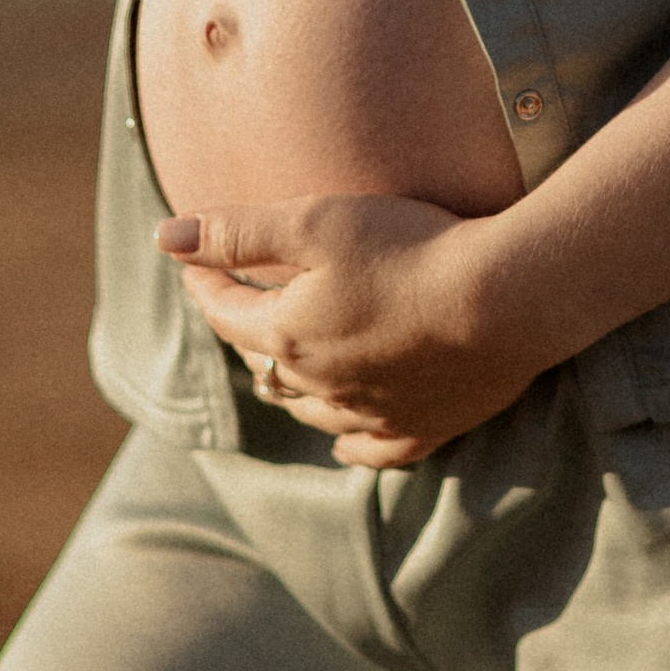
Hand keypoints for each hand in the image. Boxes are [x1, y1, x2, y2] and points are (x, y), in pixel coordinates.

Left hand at [157, 192, 547, 465]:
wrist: (505, 298)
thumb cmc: (410, 248)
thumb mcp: (316, 221)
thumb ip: (238, 231)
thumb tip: (165, 236)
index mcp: (287, 336)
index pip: (225, 312)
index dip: (205, 281)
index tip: (194, 260)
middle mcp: (320, 388)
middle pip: (262, 364)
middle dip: (245, 331)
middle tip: (241, 303)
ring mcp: (371, 416)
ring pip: (308, 412)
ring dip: (288, 386)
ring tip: (287, 360)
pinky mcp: (422, 430)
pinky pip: (369, 449)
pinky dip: (349, 438)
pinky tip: (346, 433)